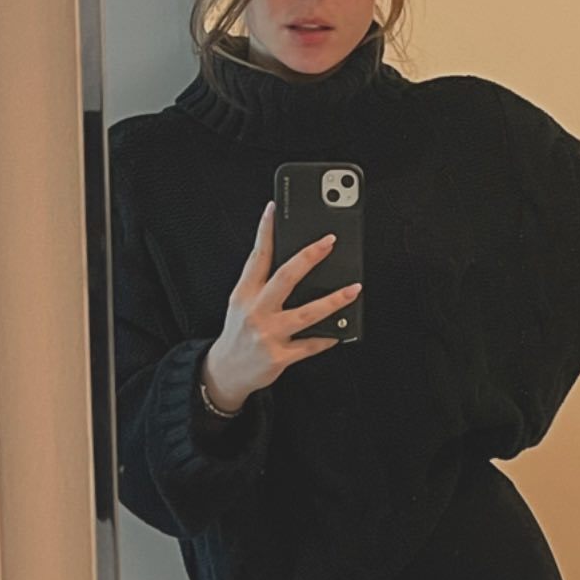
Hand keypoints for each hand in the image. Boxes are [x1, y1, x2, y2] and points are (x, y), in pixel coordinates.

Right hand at [204, 203, 361, 410]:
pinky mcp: (279, 357)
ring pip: (306, 314)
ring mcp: (268, 334)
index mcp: (245, 293)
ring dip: (333, 301)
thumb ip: (261, 281)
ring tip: (353, 289)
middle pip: (285, 278)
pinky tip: (340, 331)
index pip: (257, 256)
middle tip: (330, 241)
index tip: (275, 208)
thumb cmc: (239, 332)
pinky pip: (310, 345)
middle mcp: (256, 311)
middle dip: (309, 257)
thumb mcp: (241, 302)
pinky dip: (327, 338)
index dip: (265, 230)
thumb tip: (293, 260)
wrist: (226, 371)